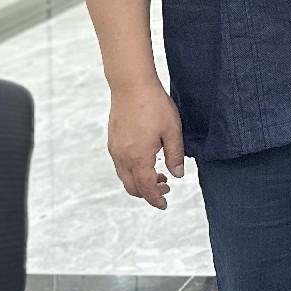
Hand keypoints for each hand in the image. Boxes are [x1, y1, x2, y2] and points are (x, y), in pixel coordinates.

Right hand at [108, 83, 184, 209]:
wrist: (131, 86)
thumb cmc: (154, 106)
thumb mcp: (172, 131)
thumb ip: (175, 155)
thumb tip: (177, 176)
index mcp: (138, 158)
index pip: (146, 188)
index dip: (156, 199)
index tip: (164, 204)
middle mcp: (123, 157)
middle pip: (132, 187)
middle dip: (148, 193)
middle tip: (166, 187)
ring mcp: (115, 149)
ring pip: (125, 176)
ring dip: (140, 181)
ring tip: (159, 174)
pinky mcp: (113, 141)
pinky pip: (121, 165)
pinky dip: (133, 170)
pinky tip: (147, 159)